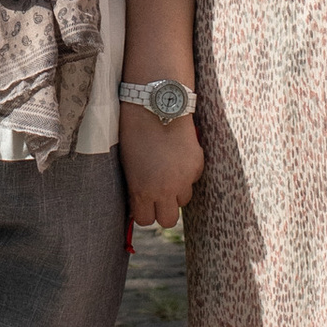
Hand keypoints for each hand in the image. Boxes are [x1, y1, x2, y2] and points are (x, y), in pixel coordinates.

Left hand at [121, 105, 202, 228]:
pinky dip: (187, 173)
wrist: (156, 105)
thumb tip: (139, 202)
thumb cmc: (134, 132)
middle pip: (168, 220)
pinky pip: (193, 179)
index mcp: (142, 191)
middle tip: (158, 195)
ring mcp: (184, 179)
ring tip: (168, 171)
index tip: (142, 202)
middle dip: (162, 209)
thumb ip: (136, 187)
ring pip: (183, 199)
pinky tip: (178, 156)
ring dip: (176, 191)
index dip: (143, 211)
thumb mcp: (128, 165)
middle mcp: (165, 190)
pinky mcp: (197, 166)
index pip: (145, 220)